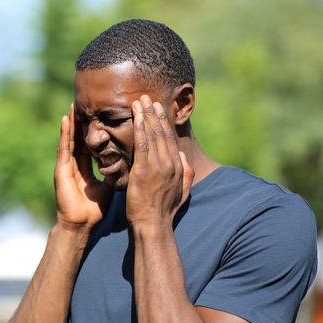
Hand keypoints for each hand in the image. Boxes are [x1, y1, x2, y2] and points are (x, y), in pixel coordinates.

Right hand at [54, 104, 112, 230]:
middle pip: (80, 137)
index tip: (105, 114)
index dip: (98, 129)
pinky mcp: (61, 169)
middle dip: (84, 121)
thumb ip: (114, 173)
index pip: (93, 143)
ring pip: (71, 138)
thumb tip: (127, 163)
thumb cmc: (93, 209)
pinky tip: (66, 119)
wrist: (80, 224)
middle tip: (88, 102)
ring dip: (73, 121)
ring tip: (75, 103)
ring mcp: (66, 164)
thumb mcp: (107, 186)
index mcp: (86, 166)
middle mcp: (75, 163)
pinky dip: (65, 133)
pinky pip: (64, 147)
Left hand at [126, 95, 193, 226]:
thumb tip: (182, 157)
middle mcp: (171, 163)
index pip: (170, 139)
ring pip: (152, 134)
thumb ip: (185, 174)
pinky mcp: (144, 170)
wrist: (153, 225)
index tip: (158, 108)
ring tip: (140, 101)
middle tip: (147, 97)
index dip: (163, 121)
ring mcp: (158, 166)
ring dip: (146, 115)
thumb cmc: (164, 212)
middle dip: (155, 113)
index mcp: (178, 167)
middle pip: (162, 132)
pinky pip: (142, 144)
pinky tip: (136, 115)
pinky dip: (140, 127)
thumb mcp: (182, 192)